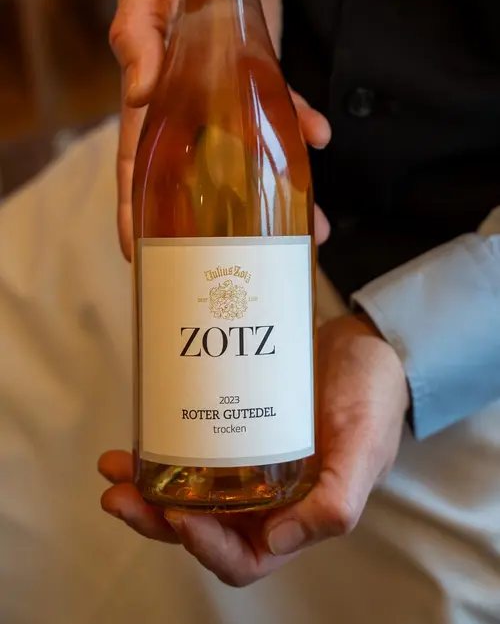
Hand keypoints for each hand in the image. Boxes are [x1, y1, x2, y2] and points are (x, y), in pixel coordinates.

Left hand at [99, 313, 408, 586]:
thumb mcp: (365, 447)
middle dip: (156, 520)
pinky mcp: (235, 428)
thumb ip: (338, 499)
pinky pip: (194, 450)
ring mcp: (248, 464)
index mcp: (300, 517)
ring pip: (189, 493)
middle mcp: (268, 500)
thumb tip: (278, 539)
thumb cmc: (374, 398)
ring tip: (114, 469)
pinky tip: (141, 433)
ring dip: (149, 489)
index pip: (245, 557)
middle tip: (119, 495)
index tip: (178, 518)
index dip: (207, 548)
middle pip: (203, 529)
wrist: (365, 345)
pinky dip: (164, 448)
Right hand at [110, 0, 330, 260]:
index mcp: (149, 91)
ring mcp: (226, 89)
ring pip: (248, 151)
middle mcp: (187, 101)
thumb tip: (140, 93)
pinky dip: (302, 123)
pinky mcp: (260, 69)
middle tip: (247, 260)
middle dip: (219, 222)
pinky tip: (320, 137)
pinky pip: (283, 106)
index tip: (141, 255)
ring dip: (276, 187)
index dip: (136, 211)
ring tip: (311, 226)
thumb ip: (138, 36)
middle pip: (199, 174)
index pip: (136, 163)